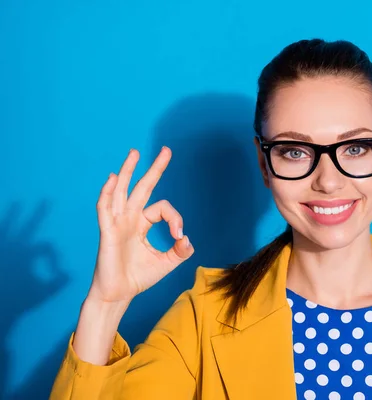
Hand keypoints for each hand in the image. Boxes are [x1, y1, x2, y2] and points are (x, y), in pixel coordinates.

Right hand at [87, 146, 193, 303]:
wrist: (119, 294)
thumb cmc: (138, 278)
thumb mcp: (167, 262)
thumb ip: (180, 251)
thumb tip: (188, 239)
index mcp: (142, 224)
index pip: (162, 208)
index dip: (175, 218)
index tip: (180, 236)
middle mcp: (130, 218)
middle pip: (142, 187)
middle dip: (154, 169)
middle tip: (167, 150)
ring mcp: (117, 223)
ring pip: (122, 191)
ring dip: (128, 171)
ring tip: (134, 153)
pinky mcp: (107, 231)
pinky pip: (105, 208)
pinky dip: (108, 192)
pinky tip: (114, 178)